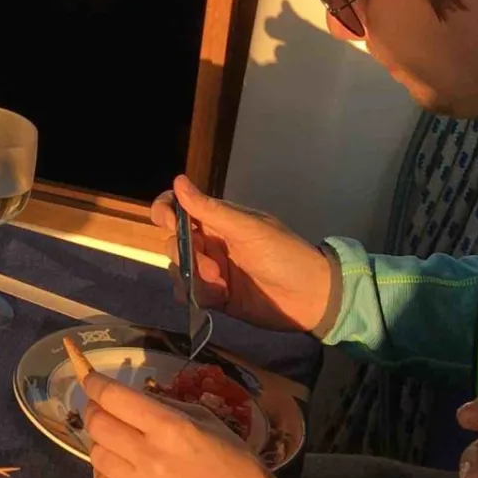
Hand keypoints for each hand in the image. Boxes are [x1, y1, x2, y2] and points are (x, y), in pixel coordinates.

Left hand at [84, 369, 301, 477]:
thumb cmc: (239, 468)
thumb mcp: (211, 423)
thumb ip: (169, 407)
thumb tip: (136, 399)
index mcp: (171, 428)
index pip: (114, 398)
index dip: (95, 384)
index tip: (91, 381)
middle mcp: (150, 456)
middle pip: (97, 425)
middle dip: (93, 411)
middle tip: (100, 410)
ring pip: (96, 455)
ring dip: (100, 443)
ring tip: (114, 442)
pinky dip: (104, 472)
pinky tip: (118, 469)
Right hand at [151, 175, 333, 333]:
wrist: (312, 297)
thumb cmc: (284, 255)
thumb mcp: (248, 229)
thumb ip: (210, 209)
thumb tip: (178, 180)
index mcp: (218, 220)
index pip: (179, 208)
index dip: (165, 211)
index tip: (166, 222)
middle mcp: (211, 243)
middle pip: (174, 241)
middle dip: (183, 252)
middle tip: (209, 267)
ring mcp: (212, 270)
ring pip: (179, 268)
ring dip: (189, 276)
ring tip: (217, 284)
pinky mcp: (217, 296)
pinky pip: (191, 293)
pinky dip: (194, 295)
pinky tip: (210, 298)